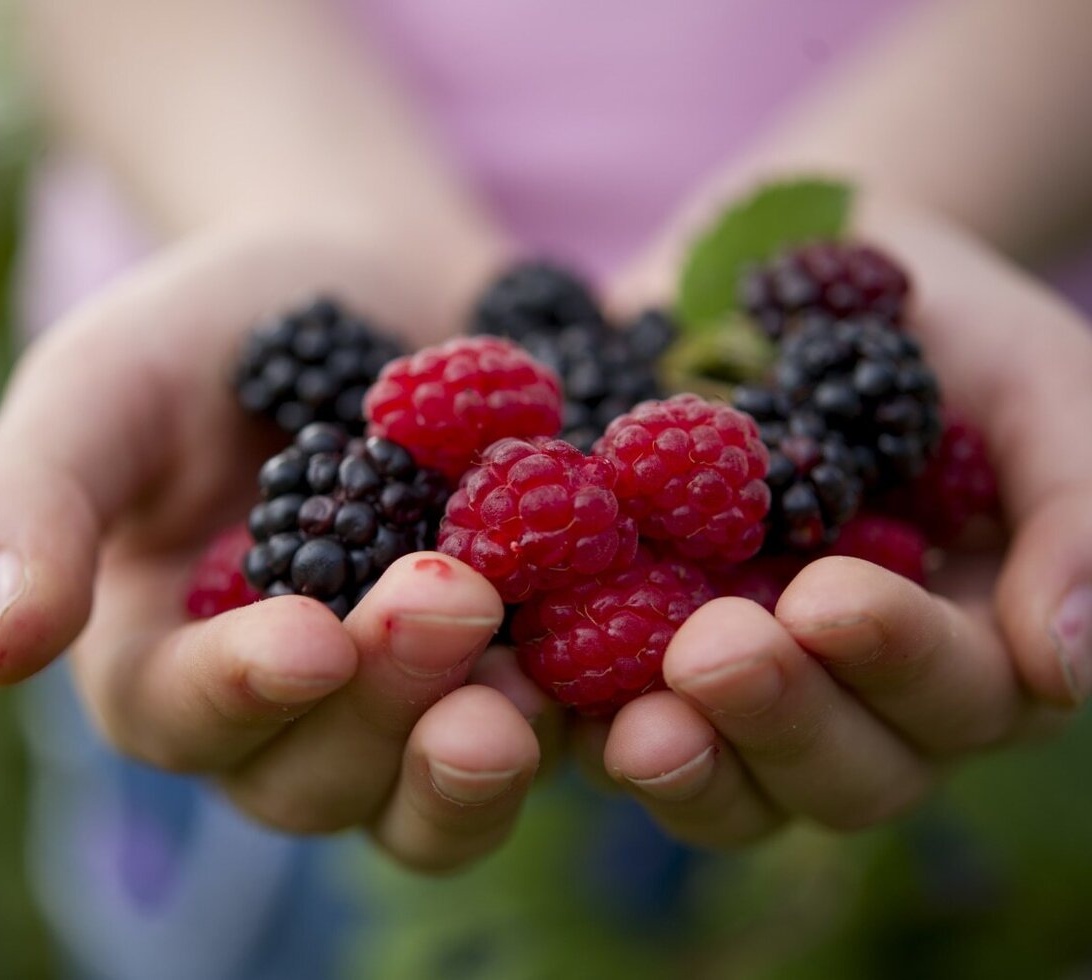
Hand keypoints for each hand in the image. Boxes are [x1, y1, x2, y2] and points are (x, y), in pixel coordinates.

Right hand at [0, 225, 547, 871]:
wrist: (371, 275)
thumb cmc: (219, 324)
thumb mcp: (108, 381)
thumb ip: (37, 500)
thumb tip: (3, 646)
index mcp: (170, 658)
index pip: (184, 717)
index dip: (240, 692)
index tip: (303, 636)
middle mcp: (294, 714)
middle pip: (321, 777)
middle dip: (382, 707)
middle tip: (444, 605)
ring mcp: (416, 702)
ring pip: (438, 791)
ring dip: (481, 753)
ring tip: (528, 675)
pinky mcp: (524, 667)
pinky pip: (556, 727)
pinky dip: (589, 708)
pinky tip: (630, 655)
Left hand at [582, 193, 1091, 845]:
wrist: (780, 262)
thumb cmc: (933, 321)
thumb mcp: (1032, 383)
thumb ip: (1073, 513)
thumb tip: (1067, 667)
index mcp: (964, 643)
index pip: (952, 699)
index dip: (894, 662)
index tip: (828, 594)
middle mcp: (849, 691)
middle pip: (835, 772)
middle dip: (778, 721)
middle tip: (715, 651)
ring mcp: (732, 681)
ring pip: (719, 778)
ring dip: (679, 758)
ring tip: (630, 720)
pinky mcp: (621, 649)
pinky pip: (595, 716)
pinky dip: (567, 714)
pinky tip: (527, 686)